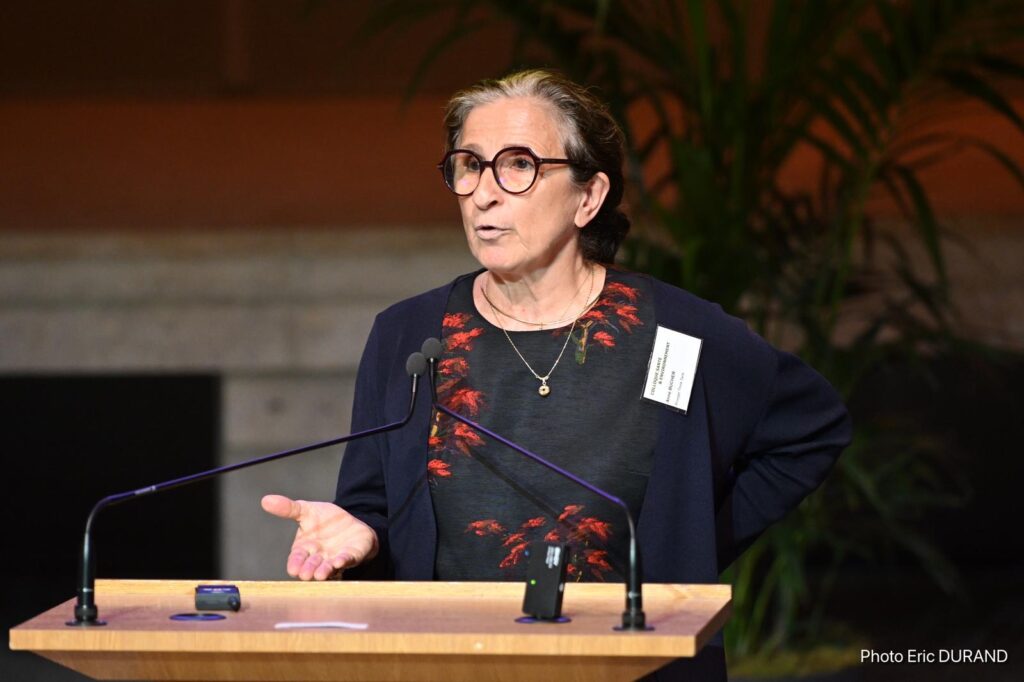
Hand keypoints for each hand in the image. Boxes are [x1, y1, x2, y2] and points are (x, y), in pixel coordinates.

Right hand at [261, 494, 377, 580]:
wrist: (351, 520)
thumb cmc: (325, 520)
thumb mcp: (306, 511)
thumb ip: (288, 508)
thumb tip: (265, 500)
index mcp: (305, 549)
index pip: (297, 559)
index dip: (295, 564)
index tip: (293, 569)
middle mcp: (319, 557)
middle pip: (311, 566)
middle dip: (308, 570)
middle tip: (305, 575)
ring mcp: (335, 558)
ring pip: (328, 568)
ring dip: (324, 571)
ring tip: (320, 575)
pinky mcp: (352, 555)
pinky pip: (348, 559)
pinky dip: (343, 561)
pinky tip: (340, 561)